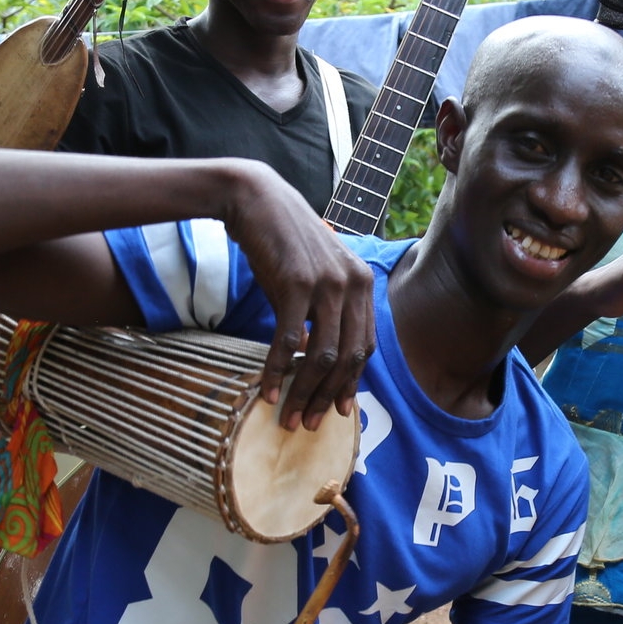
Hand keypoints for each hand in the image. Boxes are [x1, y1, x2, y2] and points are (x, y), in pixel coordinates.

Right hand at [219, 164, 375, 429]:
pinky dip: (279, 371)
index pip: (365, 345)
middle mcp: (353, 283)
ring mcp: (327, 283)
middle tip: (310, 424)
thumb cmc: (282, 243)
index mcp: (363, 283)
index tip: (339, 410)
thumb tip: (311, 360)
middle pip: (348, 357)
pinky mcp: (297, 283)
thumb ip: (320, 315)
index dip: (352, 382)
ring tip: (289, 417)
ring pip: (322, 355)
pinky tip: (268, 390)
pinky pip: (289, 340)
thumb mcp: (312, 278)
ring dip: (304, 392)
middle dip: (328, 396)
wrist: (256, 200)